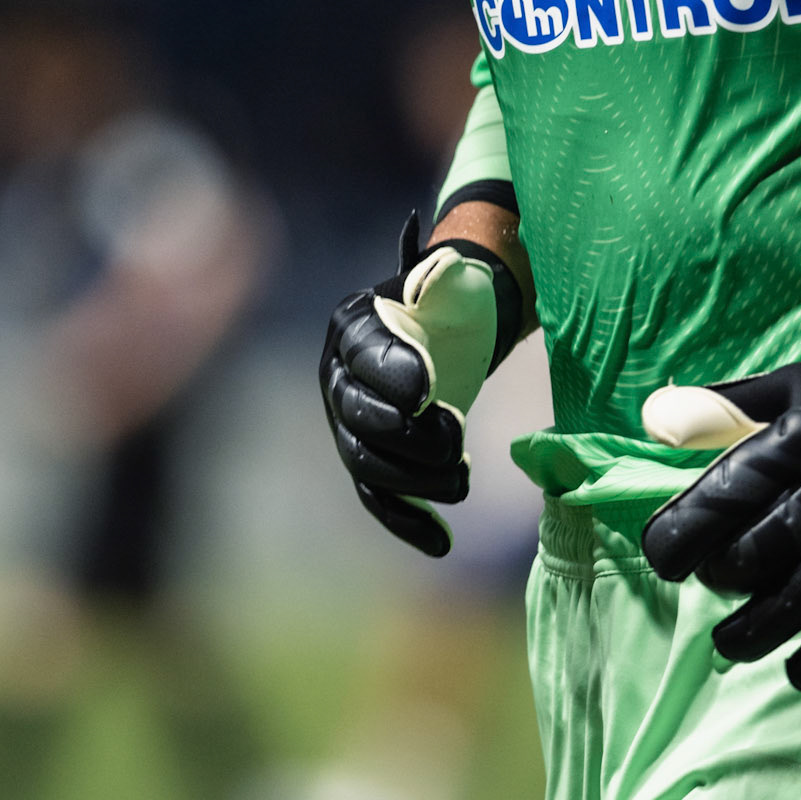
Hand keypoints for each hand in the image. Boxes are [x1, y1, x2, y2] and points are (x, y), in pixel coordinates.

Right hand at [320, 212, 510, 556]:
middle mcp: (337, 377)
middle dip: (407, 436)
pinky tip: (441, 541)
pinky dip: (407, 520)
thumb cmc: (450, 296)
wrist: (452, 326)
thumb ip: (438, 271)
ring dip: (415, 479)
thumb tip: (435, 257)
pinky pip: (378, 497)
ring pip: (368, 465)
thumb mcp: (448, 275)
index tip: (430, 388)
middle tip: (456, 438)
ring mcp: (348, 423)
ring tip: (463, 478)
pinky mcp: (370, 460)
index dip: (393, 373)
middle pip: (358, 420)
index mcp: (351, 326)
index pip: (362, 356)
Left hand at [640, 261, 800, 691]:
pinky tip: (797, 671)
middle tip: (706, 578)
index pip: (726, 496)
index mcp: (800, 439)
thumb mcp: (787, 385)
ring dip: (758, 630)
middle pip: (762, 551)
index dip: (682, 532)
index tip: (661, 549)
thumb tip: (651, 420)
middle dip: (720, 575)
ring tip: (728, 642)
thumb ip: (720, 408)